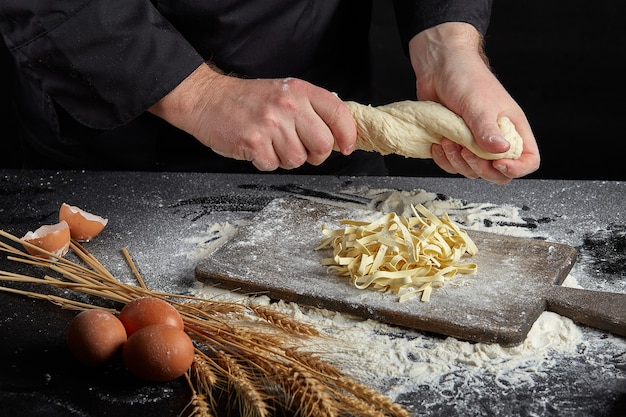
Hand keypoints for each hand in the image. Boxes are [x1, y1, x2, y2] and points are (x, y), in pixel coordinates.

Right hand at [149, 63, 355, 170]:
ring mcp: (271, 124)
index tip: (346, 146)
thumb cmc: (247, 100)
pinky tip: (257, 148)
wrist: (207, 99)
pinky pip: (273, 166)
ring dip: (286, 159)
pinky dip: (266, 162)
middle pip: (323, 145)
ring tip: (272, 144)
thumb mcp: (284, 92)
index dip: (347, 135)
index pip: (338, 114)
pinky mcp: (254, 142)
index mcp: (300, 91)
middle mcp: (288, 105)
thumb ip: (310, 108)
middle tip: (302, 149)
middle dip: (316, 154)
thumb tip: (338, 133)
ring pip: (298, 159)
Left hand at [408, 23, 539, 183]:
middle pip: (498, 173)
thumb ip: (488, 130)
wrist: (438, 67)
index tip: (498, 163)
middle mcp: (495, 139)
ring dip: (458, 162)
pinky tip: (438, 143)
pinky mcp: (454, 144)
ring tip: (449, 140)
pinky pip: (452, 165)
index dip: (517, 168)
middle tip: (466, 151)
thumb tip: (501, 150)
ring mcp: (474, 143)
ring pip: (472, 171)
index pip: (528, 159)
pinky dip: (444, 160)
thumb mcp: (479, 105)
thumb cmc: (466, 78)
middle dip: (481, 169)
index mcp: (512, 129)